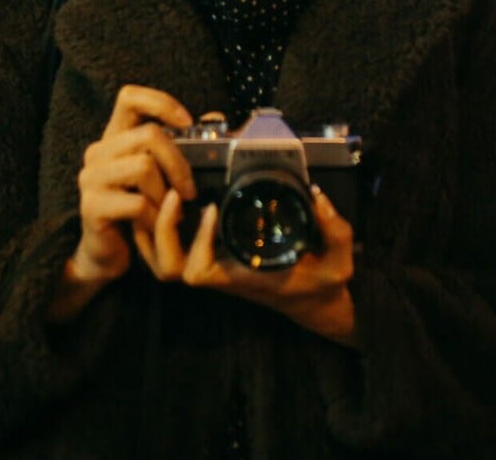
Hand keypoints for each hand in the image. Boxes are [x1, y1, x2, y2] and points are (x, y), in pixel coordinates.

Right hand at [46, 86, 194, 322]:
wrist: (106, 251)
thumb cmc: (137, 209)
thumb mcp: (158, 174)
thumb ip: (179, 146)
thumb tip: (214, 116)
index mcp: (114, 137)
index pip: (129, 97)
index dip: (161, 103)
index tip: (187, 123)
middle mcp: (98, 152)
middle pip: (149, 135)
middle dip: (179, 163)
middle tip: (190, 191)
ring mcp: (91, 178)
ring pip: (143, 166)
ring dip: (166, 194)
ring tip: (171, 211)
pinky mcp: (91, 206)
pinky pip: (136, 203)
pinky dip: (155, 217)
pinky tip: (155, 225)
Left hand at [147, 183, 358, 345]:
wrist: (316, 303)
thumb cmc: (322, 285)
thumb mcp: (339, 263)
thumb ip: (335, 230)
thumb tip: (318, 195)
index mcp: (242, 278)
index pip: (199, 271)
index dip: (197, 241)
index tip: (213, 208)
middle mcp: (221, 275)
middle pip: (169, 268)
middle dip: (163, 232)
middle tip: (176, 194)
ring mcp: (214, 268)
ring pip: (164, 261)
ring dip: (156, 230)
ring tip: (169, 192)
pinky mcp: (214, 258)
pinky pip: (174, 250)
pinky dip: (164, 229)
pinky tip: (172, 199)